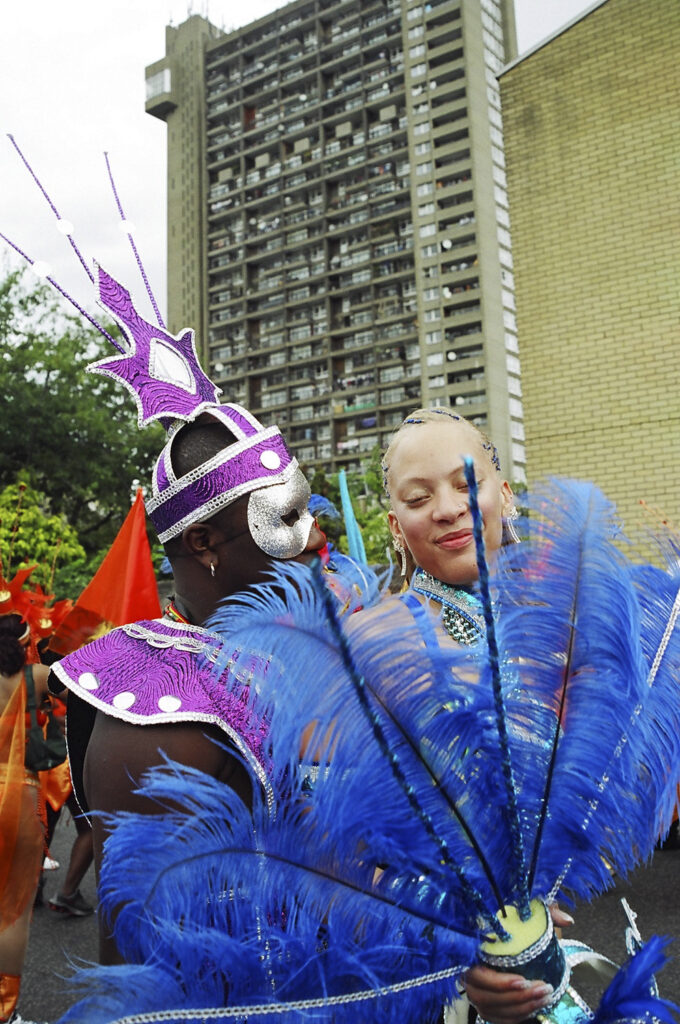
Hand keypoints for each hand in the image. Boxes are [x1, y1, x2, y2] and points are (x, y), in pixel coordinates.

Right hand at [464, 906, 573, 1022]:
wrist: (504, 938)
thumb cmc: (512, 926)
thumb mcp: (528, 914)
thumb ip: (544, 913)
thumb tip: (567, 920)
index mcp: (469, 950)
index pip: (475, 972)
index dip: (498, 981)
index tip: (523, 980)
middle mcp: (467, 974)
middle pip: (484, 996)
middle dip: (516, 997)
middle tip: (544, 989)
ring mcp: (474, 991)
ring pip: (491, 1008)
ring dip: (521, 1007)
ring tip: (545, 997)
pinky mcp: (484, 1005)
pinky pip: (497, 1018)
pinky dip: (516, 1016)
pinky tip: (535, 1007)